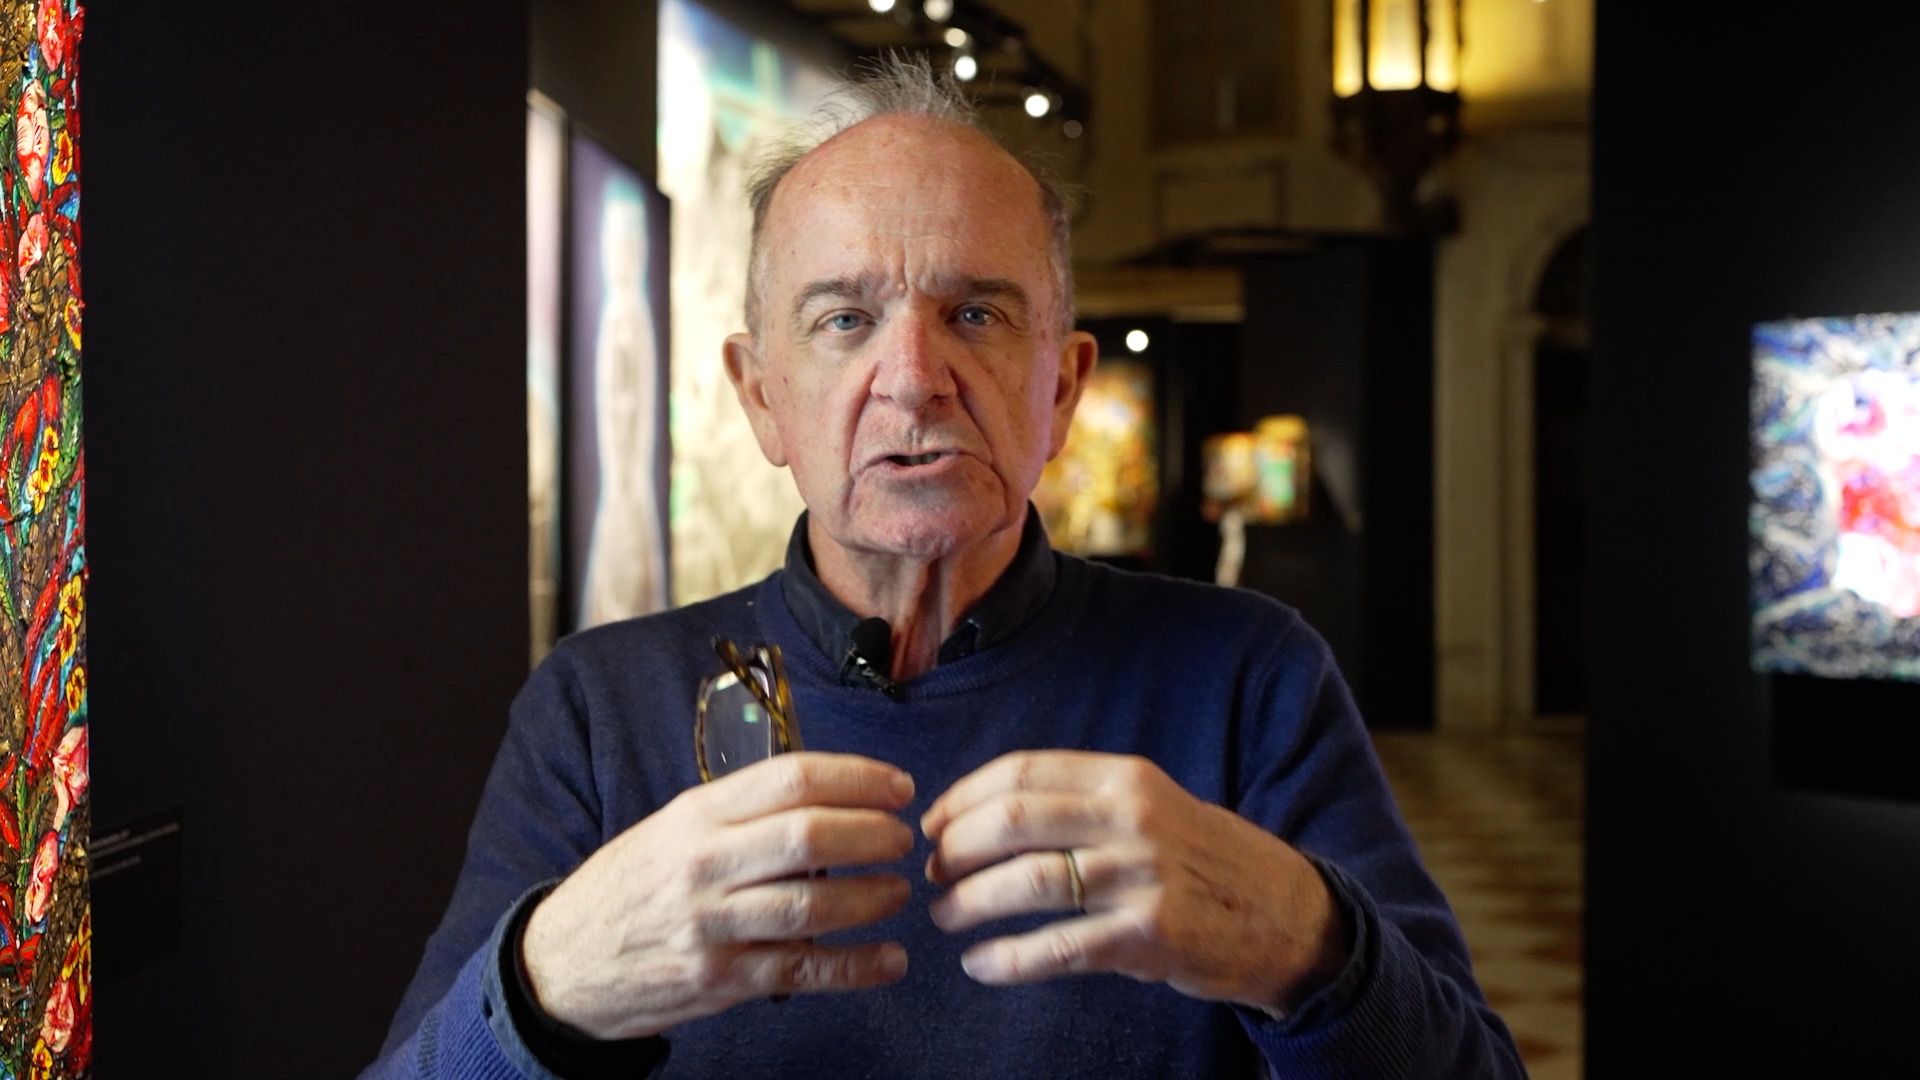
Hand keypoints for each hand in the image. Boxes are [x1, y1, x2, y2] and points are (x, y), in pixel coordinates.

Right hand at [522, 752, 917, 1039]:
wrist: (563, 964)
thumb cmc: (631, 887)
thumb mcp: (670, 827)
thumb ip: (739, 811)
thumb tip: (826, 792)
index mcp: (696, 815)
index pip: (790, 779)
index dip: (857, 779)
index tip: (897, 786)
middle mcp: (703, 865)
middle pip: (808, 836)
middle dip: (873, 834)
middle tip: (904, 838)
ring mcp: (711, 926)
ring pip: (811, 904)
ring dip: (871, 897)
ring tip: (899, 891)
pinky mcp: (718, 981)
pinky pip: (801, 970)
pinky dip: (855, 967)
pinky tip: (890, 960)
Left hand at [921, 751, 1348, 1013]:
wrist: (1285, 914)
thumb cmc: (1201, 859)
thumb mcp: (1151, 805)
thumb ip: (1080, 801)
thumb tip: (982, 811)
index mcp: (1126, 778)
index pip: (1021, 772)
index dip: (962, 798)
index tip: (932, 823)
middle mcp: (1132, 819)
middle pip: (1011, 822)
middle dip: (954, 849)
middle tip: (931, 873)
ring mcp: (1142, 879)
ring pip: (1026, 883)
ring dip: (969, 903)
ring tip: (946, 917)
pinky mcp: (1149, 938)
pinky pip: (1057, 948)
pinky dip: (1006, 960)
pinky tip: (981, 964)